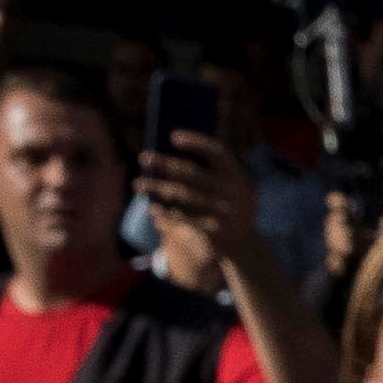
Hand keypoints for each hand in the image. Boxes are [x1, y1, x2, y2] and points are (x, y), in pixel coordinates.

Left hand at [136, 129, 262, 290]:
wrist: (244, 245)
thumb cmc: (229, 205)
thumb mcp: (232, 185)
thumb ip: (212, 168)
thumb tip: (172, 152)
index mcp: (239, 176)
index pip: (218, 152)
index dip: (196, 142)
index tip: (173, 137)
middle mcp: (233, 192)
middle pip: (192, 173)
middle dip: (165, 163)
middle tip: (143, 157)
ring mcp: (224, 212)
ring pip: (182, 195)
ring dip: (157, 188)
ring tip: (138, 184)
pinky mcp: (214, 231)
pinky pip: (183, 217)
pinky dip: (165, 213)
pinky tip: (153, 208)